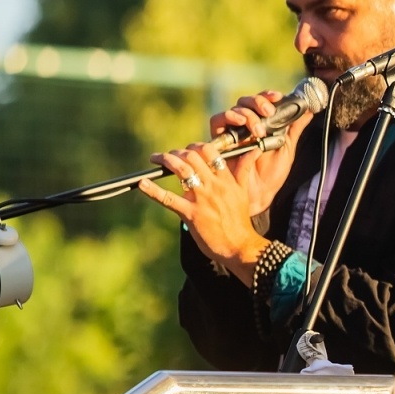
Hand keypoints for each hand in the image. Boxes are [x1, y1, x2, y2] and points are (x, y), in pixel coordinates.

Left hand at [137, 143, 269, 285]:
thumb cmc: (240, 221)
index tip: (188, 151)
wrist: (240, 245)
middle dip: (177, 152)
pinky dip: (153, 191)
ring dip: (166, 160)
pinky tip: (142, 184)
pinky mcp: (191, 214)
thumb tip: (252, 152)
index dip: (195, 147)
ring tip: (155, 159)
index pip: (210, 152)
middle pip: (192, 157)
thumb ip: (244, 170)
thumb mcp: (244, 192)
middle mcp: (214, 186)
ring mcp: (202, 199)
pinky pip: (168, 199)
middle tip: (168, 156)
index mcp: (226, 180)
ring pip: (181, 170)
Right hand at [211, 91, 310, 214]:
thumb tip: (309, 110)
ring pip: (233, 110)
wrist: (259, 195)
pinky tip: (239, 124)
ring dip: (246, 115)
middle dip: (257, 103)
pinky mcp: (219, 141)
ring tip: (258, 130)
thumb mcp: (286, 149)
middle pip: (245, 103)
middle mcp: (244, 126)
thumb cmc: (271, 174)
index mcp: (260, 125)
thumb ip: (294, 129)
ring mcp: (231, 133)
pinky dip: (227, 118)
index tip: (278, 96)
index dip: (267, 96)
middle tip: (268, 112)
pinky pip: (217, 122)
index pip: (260, 103)